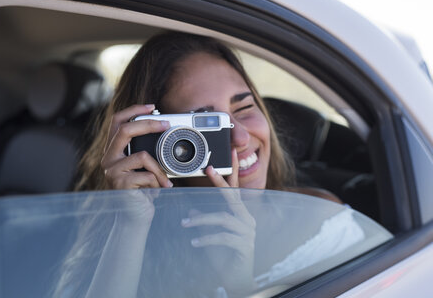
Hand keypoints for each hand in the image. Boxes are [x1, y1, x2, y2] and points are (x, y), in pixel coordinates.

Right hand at [100, 104, 172, 222]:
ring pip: (142, 155)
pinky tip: (157, 190)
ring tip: (165, 180)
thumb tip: (166, 128)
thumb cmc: (144, 189)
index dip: (133, 109)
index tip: (152, 106)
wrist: (136, 215)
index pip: (117, 121)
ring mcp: (111, 171)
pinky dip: (158, 181)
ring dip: (160, 168)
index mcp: (114, 150)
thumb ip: (149, 148)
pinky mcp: (119, 184)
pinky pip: (146, 175)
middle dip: (148, 124)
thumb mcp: (146, 165)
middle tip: (166, 124)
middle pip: (124, 130)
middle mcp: (108, 158)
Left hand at [182, 151, 257, 294]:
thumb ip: (204, 220)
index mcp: (240, 214)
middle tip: (208, 168)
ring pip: (223, 218)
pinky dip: (207, 238)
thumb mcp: (210, 235)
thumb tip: (192, 208)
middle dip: (220, 182)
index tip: (230, 152)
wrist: (236, 280)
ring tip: (185, 223)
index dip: (233, 170)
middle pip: (232, 197)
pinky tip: (195, 242)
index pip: (236, 189)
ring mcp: (248, 232)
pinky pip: (223, 237)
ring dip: (202, 219)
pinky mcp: (244, 246)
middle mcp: (247, 220)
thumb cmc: (225, 256)